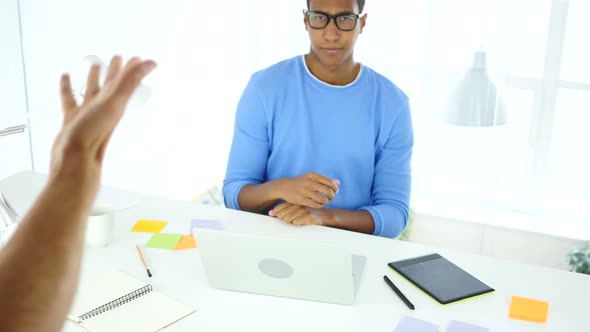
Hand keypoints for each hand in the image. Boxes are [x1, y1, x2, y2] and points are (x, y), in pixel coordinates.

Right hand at [50, 56, 155, 181]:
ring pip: (91, 90)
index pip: (125, 81)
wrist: (75, 158)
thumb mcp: (115, 103)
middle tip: (117, 57)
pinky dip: (67, 87)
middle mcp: (103, 107)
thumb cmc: (95, 133)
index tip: (137, 58)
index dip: (131, 68)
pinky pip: (70, 99)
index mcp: (115, 102)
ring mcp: (88, 113)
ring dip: (93, 78)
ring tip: (94, 65)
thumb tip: (152, 63)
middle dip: (115, 70)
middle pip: (111, 84)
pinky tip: (66, 78)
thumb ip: (131, 82)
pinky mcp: (72, 119)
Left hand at [269, 202, 328, 225]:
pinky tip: (300, 222)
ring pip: (288, 219)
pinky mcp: (308, 216)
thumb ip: (283, 209)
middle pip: (282, 214)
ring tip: (295, 220)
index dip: (278, 213)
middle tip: (290, 218)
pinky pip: (296, 222)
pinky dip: (296, 223)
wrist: (325, 215)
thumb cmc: (308, 212)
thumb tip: (269, 213)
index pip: (280, 207)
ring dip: (290, 222)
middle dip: (283, 219)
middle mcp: (299, 204)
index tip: (281, 216)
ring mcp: (303, 210)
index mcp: (295, 200)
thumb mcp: (296, 208)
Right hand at [273, 172, 339, 207]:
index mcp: (313, 175)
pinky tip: (319, 205)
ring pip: (322, 199)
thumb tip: (338, 183)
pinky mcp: (301, 199)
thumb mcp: (312, 178)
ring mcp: (305, 191)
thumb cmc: (301, 182)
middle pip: (328, 191)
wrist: (284, 187)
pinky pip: (315, 204)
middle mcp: (310, 182)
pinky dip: (319, 206)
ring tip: (325, 202)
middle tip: (331, 198)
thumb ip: (325, 180)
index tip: (334, 192)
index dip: (335, 188)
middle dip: (332, 196)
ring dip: (326, 202)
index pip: (330, 182)